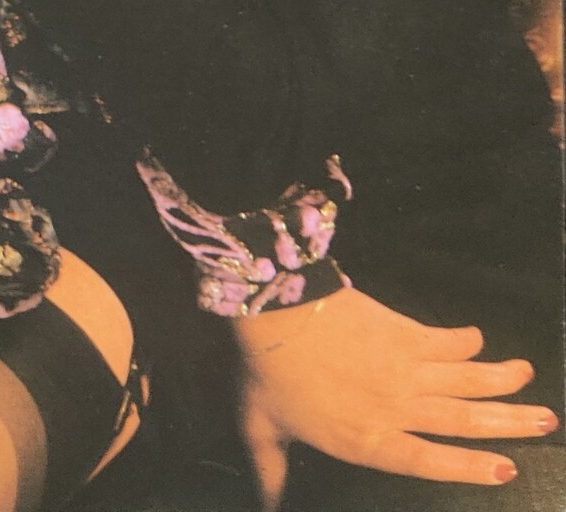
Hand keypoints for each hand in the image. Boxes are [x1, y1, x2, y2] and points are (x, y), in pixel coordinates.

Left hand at [236, 287, 556, 507]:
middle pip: (462, 419)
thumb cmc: (265, 372)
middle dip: (507, 422)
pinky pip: (442, 339)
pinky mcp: (400, 331)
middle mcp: (396, 407)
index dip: (469, 466)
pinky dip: (463, 340)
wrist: (273, 308)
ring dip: (500, 379)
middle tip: (546, 421)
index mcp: (368, 439)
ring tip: (528, 378)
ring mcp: (403, 367)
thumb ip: (272, 470)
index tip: (506, 469)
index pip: (429, 460)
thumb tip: (266, 505)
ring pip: (464, 379)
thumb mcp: (262, 429)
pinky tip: (480, 339)